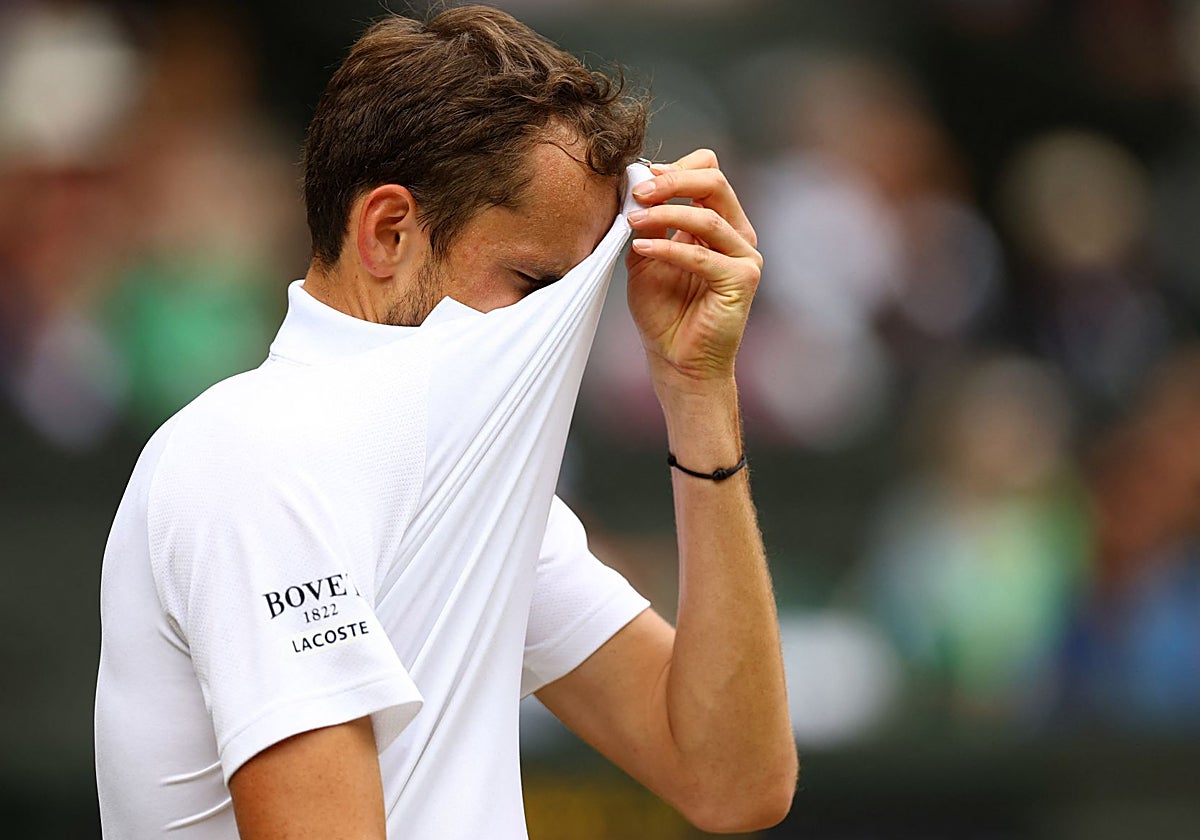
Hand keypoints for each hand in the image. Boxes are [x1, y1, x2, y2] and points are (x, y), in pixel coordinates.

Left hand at [625, 149, 760, 395]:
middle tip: (638, 191)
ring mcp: (744, 257)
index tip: (639, 178)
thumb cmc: (664, 314)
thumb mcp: (646, 258)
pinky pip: (703, 254)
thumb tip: (635, 189)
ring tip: (632, 220)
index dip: (676, 169)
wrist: (677, 361)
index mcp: (718, 224)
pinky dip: (669, 247)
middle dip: (673, 181)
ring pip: (709, 216)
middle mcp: (736, 235)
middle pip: (715, 183)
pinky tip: (643, 247)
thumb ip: (646, 224)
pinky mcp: (742, 280)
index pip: (709, 173)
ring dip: (665, 213)